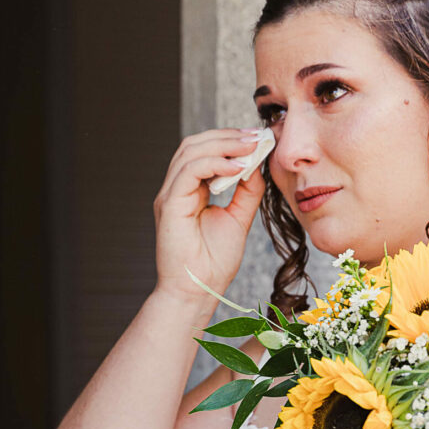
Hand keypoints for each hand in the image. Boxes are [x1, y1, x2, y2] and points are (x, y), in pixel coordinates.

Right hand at [153, 128, 265, 305]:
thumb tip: (257, 165)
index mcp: (189, 191)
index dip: (230, 140)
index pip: (204, 152)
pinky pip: (190, 171)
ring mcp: (170, 195)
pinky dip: (215, 163)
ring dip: (223, 144)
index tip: (258, 139)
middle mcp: (176, 189)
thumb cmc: (214, 263)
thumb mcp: (238, 218)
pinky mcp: (169, 204)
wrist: (198, 292)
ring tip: (251, 147)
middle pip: (194, 144)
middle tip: (257, 137)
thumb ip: (247, 192)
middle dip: (227, 136)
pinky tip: (237, 166)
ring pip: (190, 152)